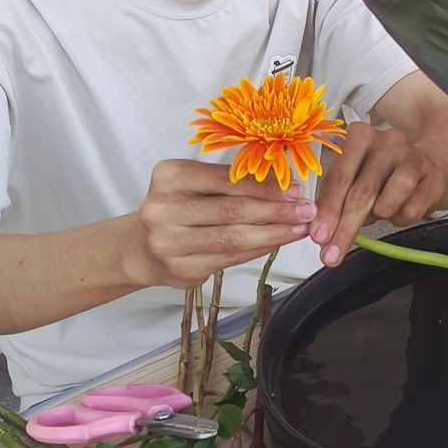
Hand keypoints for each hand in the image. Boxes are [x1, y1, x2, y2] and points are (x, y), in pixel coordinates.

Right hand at [127, 159, 317, 290]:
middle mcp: (163, 209)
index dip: (265, 186)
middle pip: (232, 211)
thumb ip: (231, 182)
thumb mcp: (194, 184)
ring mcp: (169, 243)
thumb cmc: (175, 209)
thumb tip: (284, 185)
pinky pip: (230, 259)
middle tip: (306, 210)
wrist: (140, 248)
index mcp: (169, 177)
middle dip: (276, 211)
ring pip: (233, 239)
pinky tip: (277, 243)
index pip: (227, 180)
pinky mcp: (181, 270)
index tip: (296, 189)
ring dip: (273, 234)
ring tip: (299, 229)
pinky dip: (259, 250)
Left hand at [310, 123, 447, 267]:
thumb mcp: (353, 179)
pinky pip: (411, 210)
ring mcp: (413, 156)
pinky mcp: (434, 176)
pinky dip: (399, 218)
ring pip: (388, 201)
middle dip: (345, 228)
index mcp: (359, 136)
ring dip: (378, 216)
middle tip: (333, 254)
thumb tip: (319, 231)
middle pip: (362, 192)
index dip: (327, 211)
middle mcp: (387, 140)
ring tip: (378, 213)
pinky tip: (398, 210)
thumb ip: (334, 199)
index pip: (339, 177)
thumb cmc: (382, 175)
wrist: (426, 166)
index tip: (319, 237)